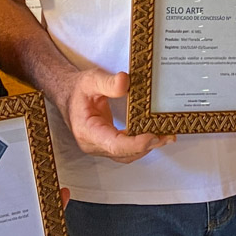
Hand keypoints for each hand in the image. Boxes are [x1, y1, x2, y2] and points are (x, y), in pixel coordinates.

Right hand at [55, 68, 172, 162]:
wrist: (68, 94)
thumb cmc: (77, 89)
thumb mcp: (91, 80)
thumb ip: (108, 82)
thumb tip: (125, 82)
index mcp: (87, 131)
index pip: (114, 145)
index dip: (135, 144)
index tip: (152, 136)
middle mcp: (93, 144)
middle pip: (123, 153)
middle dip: (147, 146)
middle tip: (167, 135)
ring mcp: (100, 146)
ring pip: (127, 155)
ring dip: (147, 147)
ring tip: (166, 136)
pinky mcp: (108, 144)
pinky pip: (127, 149)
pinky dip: (141, 144)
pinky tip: (154, 134)